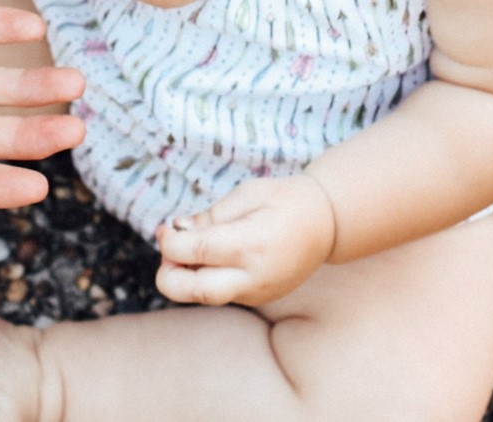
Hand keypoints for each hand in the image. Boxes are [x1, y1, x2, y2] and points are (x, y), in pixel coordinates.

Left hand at [156, 174, 337, 305]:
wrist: (327, 224)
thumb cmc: (286, 200)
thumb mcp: (248, 194)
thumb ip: (211, 215)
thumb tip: (176, 230)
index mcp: (249, 243)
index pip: (195, 252)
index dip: (170, 243)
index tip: (165, 228)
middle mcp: (252, 276)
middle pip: (192, 291)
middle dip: (167, 274)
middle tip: (168, 249)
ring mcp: (255, 292)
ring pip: (204, 297)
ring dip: (184, 279)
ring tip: (187, 250)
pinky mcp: (257, 298)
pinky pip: (221, 294)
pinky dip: (205, 279)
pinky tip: (209, 257)